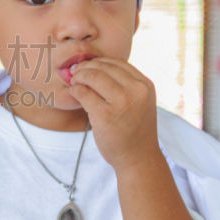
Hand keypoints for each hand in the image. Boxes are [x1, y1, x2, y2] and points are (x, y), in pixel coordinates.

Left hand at [69, 57, 160, 172]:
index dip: (99, 61)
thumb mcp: (140, 102)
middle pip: (104, 67)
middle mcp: (136, 91)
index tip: (88, 66)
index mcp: (145, 85)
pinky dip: (76, 90)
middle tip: (76, 72)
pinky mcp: (105, 115)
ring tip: (74, 82)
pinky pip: (84, 93)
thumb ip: (126, 84)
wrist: (138, 158)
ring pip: (93, 77)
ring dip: (79, 77)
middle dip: (86, 67)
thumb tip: (96, 66)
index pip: (118, 62)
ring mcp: (121, 102)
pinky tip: (75, 93)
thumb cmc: (135, 129)